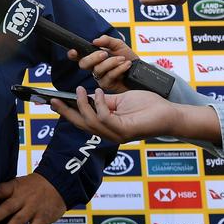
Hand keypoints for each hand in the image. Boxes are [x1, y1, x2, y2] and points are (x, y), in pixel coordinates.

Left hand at [0, 173, 66, 223]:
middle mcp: (23, 197)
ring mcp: (33, 208)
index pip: (0, 190)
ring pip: (18, 221)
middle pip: (7, 207)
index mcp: (15, 186)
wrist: (58, 183)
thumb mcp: (19, 183)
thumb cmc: (34, 185)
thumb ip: (6, 192)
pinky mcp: (42, 219)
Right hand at [51, 86, 183, 142]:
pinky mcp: (125, 131)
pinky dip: (99, 104)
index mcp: (108, 127)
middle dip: (66, 113)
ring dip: (83, 105)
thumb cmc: (148, 106)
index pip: (83, 121)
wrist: (169, 113)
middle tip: (53, 100)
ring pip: (91, 122)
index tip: (53, 102)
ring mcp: (117, 135)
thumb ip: (104, 101)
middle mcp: (111, 134)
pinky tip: (98, 93)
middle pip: (82, 125)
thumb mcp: (120, 100)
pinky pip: (105, 117)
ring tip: (80, 89)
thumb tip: (89, 95)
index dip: (67, 112)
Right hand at [69, 34, 137, 92]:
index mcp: (94, 57)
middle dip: (93, 57)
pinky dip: (118, 69)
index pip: (79, 56)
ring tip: (122, 59)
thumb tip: (95, 41)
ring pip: (97, 69)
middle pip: (83, 64)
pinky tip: (126, 65)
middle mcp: (95, 67)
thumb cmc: (128, 57)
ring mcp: (100, 77)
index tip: (74, 51)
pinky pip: (109, 76)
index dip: (73, 54)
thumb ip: (107, 40)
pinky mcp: (107, 85)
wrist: (140, 70)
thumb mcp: (119, 45)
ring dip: (111, 62)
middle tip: (105, 54)